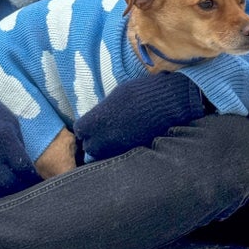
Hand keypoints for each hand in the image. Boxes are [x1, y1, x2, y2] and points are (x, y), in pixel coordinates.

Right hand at [0, 77, 40, 199]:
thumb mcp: (11, 124)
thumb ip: (18, 146)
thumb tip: (26, 168)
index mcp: (6, 141)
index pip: (24, 169)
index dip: (32, 179)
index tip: (37, 182)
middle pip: (9, 183)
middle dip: (20, 190)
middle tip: (26, 192)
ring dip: (1, 195)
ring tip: (9, 194)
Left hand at [73, 73, 205, 160]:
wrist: (168, 102)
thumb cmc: (142, 92)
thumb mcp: (116, 95)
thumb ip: (102, 111)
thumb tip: (95, 119)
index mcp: (97, 120)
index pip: (80, 130)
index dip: (85, 126)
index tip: (92, 123)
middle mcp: (105, 138)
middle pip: (90, 147)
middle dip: (94, 139)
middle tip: (103, 131)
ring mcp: (120, 148)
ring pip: (104, 155)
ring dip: (106, 147)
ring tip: (116, 136)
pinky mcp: (133, 153)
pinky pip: (120, 156)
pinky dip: (121, 150)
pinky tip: (128, 139)